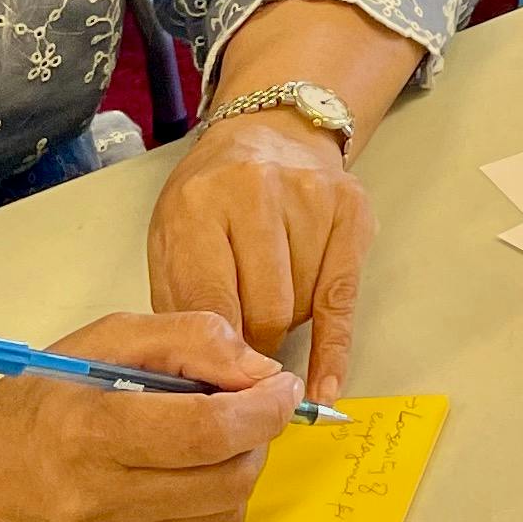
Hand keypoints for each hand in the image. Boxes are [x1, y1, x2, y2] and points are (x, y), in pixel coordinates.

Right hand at [0, 312, 292, 521]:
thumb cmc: (22, 412)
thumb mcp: (96, 344)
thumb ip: (184, 340)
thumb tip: (255, 369)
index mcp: (88, 435)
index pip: (209, 431)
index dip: (264, 408)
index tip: (282, 390)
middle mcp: (96, 505)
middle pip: (227, 480)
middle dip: (255, 440)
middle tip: (242, 415)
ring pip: (220, 519)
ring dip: (230, 477)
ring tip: (199, 450)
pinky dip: (194, 515)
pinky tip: (160, 490)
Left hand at [151, 108, 375, 403]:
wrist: (268, 133)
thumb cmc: (210, 201)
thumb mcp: (170, 243)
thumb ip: (182, 305)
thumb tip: (204, 382)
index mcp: (198, 204)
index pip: (210, 304)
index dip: (214, 357)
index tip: (217, 388)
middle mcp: (256, 191)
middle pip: (263, 311)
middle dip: (253, 347)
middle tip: (243, 351)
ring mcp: (310, 196)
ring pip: (302, 307)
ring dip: (286, 326)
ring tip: (270, 301)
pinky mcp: (351, 208)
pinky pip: (343, 299)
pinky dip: (334, 349)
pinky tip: (325, 385)